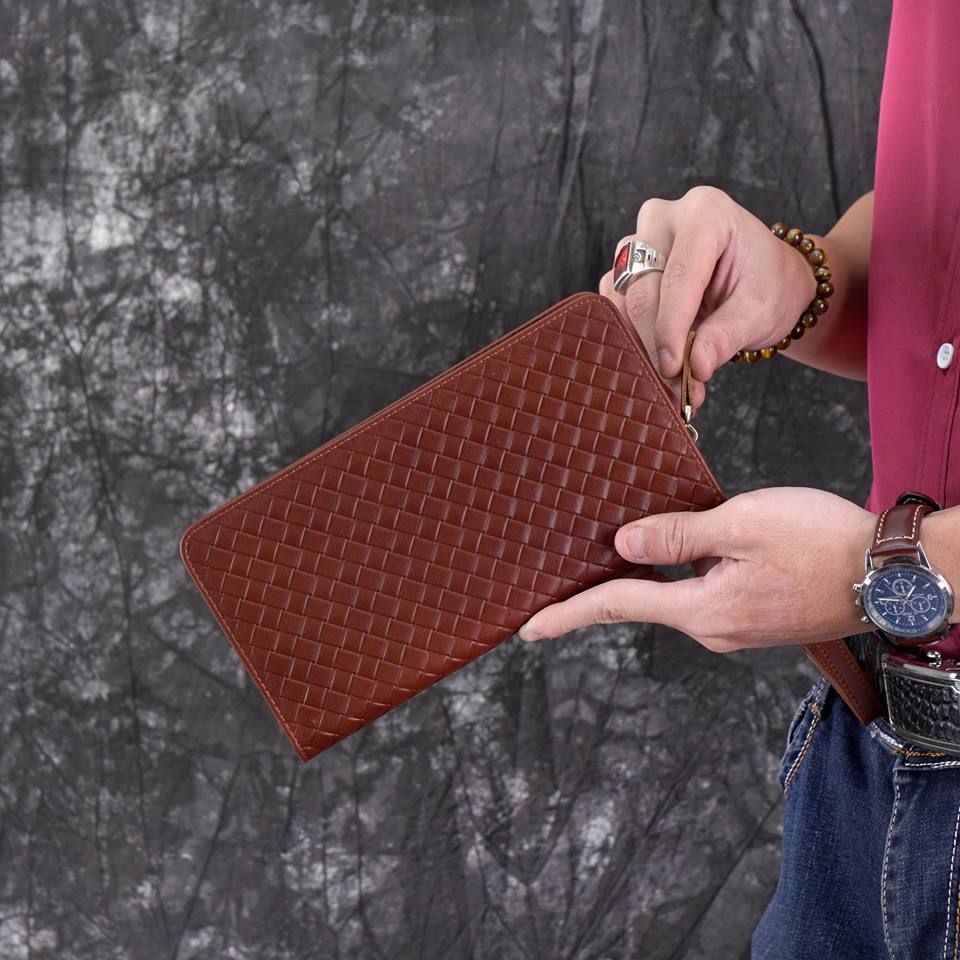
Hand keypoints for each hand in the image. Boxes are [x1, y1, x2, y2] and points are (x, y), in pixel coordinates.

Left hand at [517, 487, 876, 651]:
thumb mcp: (741, 524)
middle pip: (641, 601)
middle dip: (601, 589)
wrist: (892, 573)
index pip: (619, 605)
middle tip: (556, 583)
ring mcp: (735, 626)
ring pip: (672, 596)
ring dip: (645, 575)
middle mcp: (713, 628)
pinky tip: (673, 553)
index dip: (567, 614)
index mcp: (703, 610)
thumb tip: (622, 543)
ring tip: (616, 550)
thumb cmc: (821, 541)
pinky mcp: (753, 616)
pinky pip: (699, 594)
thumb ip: (677, 534)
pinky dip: (677, 575)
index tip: (526, 630)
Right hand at [601, 185, 818, 412]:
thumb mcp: (760, 310)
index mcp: (706, 214)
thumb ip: (727, 336)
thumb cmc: (766, 283)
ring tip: (670, 380)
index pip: (678, 277)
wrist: (762, 276)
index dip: (670, 328)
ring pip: (621, 299)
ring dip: (641, 345)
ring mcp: (638, 241)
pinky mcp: (623, 267)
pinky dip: (631, 338)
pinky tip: (655, 359)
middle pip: (643, 289)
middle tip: (674, 385)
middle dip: (655, 343)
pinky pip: (613, 306)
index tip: (672, 369)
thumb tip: (696, 367)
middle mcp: (664, 219)